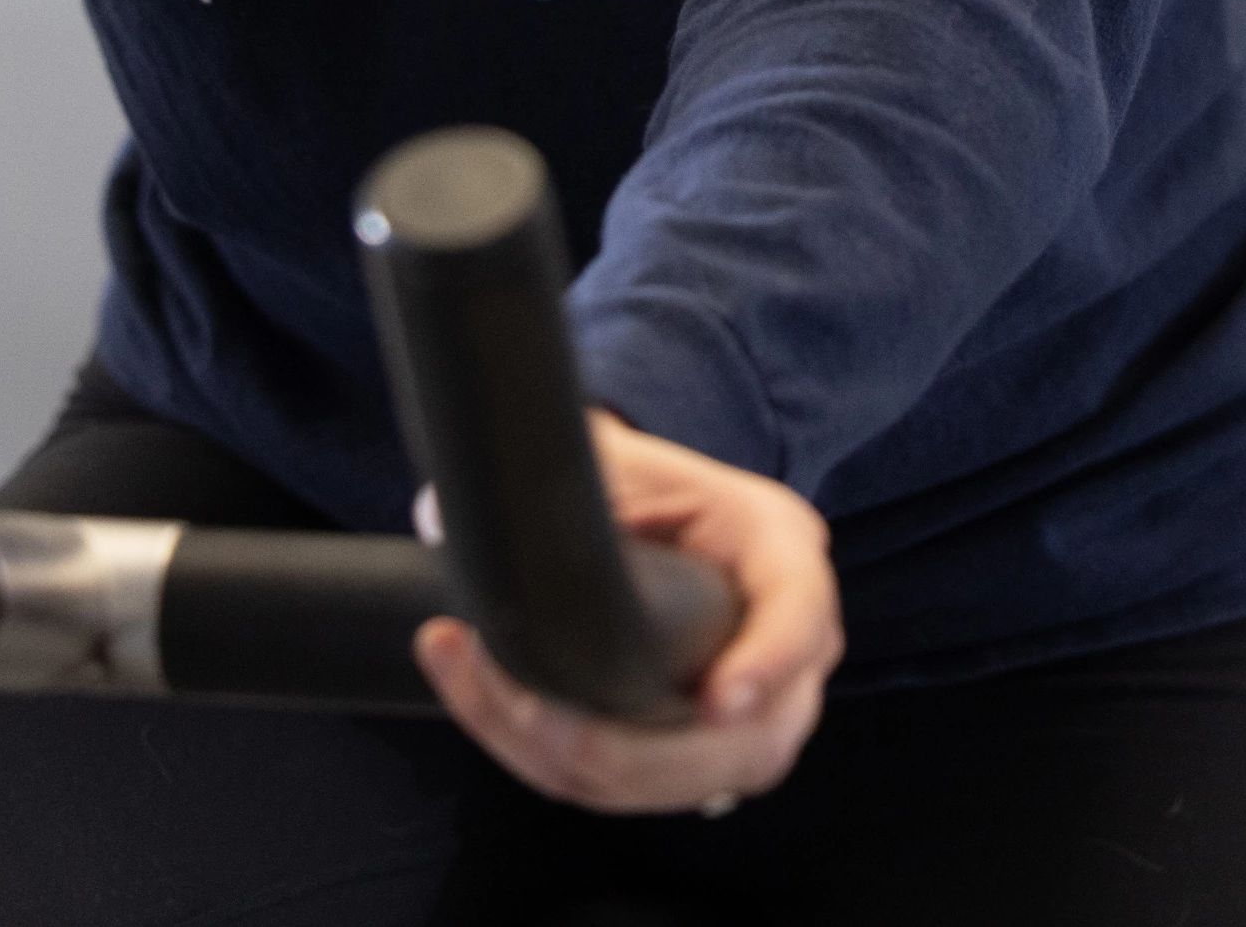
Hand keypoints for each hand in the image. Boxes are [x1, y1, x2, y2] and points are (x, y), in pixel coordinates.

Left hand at [410, 411, 837, 814]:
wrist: (650, 520)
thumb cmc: (643, 485)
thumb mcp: (622, 460)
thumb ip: (571, 479)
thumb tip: (445, 513)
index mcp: (781, 554)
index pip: (800, 616)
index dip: (766, 663)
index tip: (715, 700)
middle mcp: (788, 648)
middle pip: (742, 741)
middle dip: (623, 745)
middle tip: (527, 711)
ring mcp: (753, 713)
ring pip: (680, 782)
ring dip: (567, 757)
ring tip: (474, 684)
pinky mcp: (701, 757)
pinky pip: (637, 786)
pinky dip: (554, 762)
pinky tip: (486, 706)